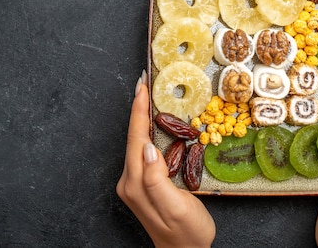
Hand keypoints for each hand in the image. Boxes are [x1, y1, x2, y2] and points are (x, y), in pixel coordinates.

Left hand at [116, 71, 215, 247]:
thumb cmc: (187, 234)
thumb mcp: (177, 208)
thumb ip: (158, 179)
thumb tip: (148, 148)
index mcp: (136, 183)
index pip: (136, 138)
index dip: (139, 111)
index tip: (142, 87)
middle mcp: (130, 181)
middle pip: (133, 137)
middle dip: (138, 109)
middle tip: (145, 84)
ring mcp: (135, 184)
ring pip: (137, 143)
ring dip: (142, 119)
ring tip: (148, 97)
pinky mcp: (142, 185)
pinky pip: (142, 152)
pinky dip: (148, 132)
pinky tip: (154, 124)